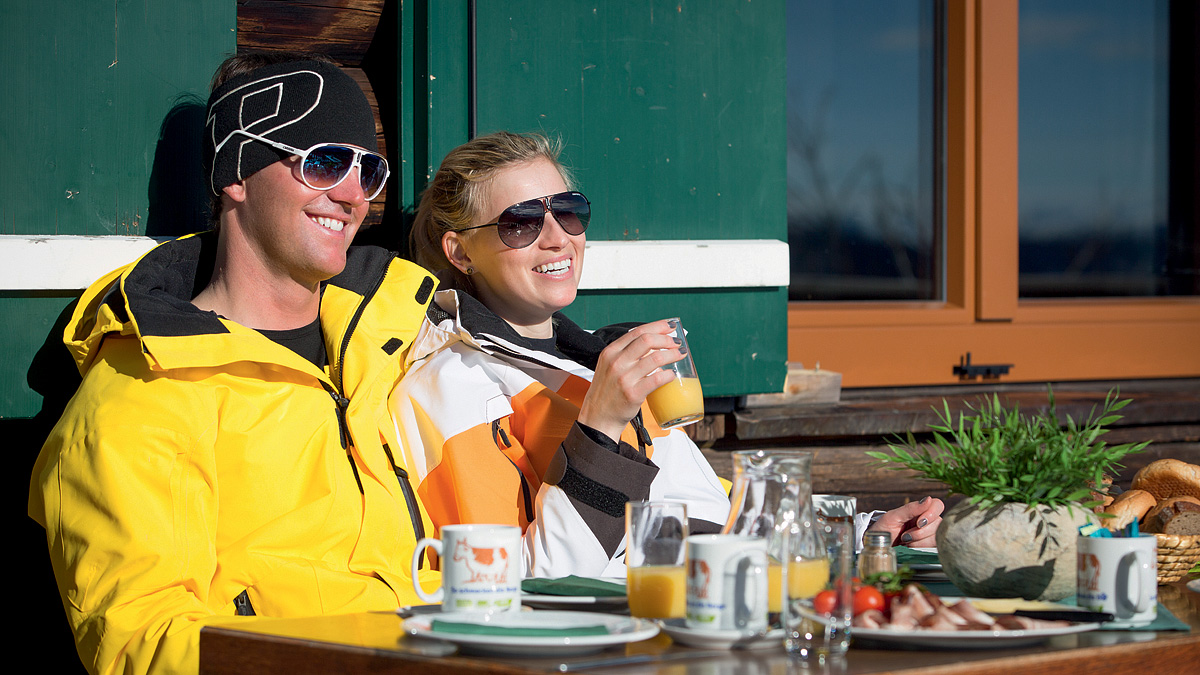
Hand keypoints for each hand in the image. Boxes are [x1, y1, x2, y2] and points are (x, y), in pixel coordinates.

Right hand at [577, 319, 683, 441]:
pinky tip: (672, 374)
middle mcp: (616, 362)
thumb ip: (627, 354)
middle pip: (647, 340)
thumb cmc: (608, 391)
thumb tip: (655, 344)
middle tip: (676, 343)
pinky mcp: (633, 393)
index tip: (670, 326)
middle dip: (666, 339)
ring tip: (680, 355)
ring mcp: (624, 378)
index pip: (637, 332)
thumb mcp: (610, 366)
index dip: (657, 326)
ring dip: (672, 354)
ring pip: (656, 358)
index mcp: (610, 352)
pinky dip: (668, 374)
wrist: (598, 416)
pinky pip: (657, 378)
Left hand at [868, 496, 944, 547]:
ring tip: (906, 541)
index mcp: (919, 510)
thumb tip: (928, 499)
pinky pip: (934, 547)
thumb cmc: (883, 529)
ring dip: (919, 542)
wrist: (877, 547)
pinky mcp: (929, 546)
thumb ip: (910, 508)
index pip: (937, 505)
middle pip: (938, 523)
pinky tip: (911, 548)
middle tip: (905, 535)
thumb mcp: (892, 517)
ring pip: (937, 537)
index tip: (918, 523)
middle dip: (920, 532)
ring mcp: (929, 534)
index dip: (931, 514)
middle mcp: (927, 521)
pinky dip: (921, 548)